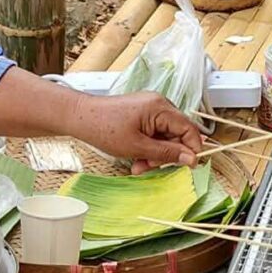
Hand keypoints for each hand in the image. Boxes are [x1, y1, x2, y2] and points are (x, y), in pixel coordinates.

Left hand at [69, 92, 203, 173]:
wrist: (79, 117)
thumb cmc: (104, 129)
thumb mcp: (137, 147)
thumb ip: (167, 153)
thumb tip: (192, 159)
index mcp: (160, 108)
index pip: (189, 129)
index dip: (191, 150)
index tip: (187, 168)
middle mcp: (159, 104)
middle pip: (177, 134)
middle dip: (166, 155)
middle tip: (149, 168)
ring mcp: (150, 108)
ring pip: (165, 137)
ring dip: (155, 155)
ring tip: (137, 167)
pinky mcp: (142, 114)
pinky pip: (154, 133)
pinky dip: (147, 148)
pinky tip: (135, 158)